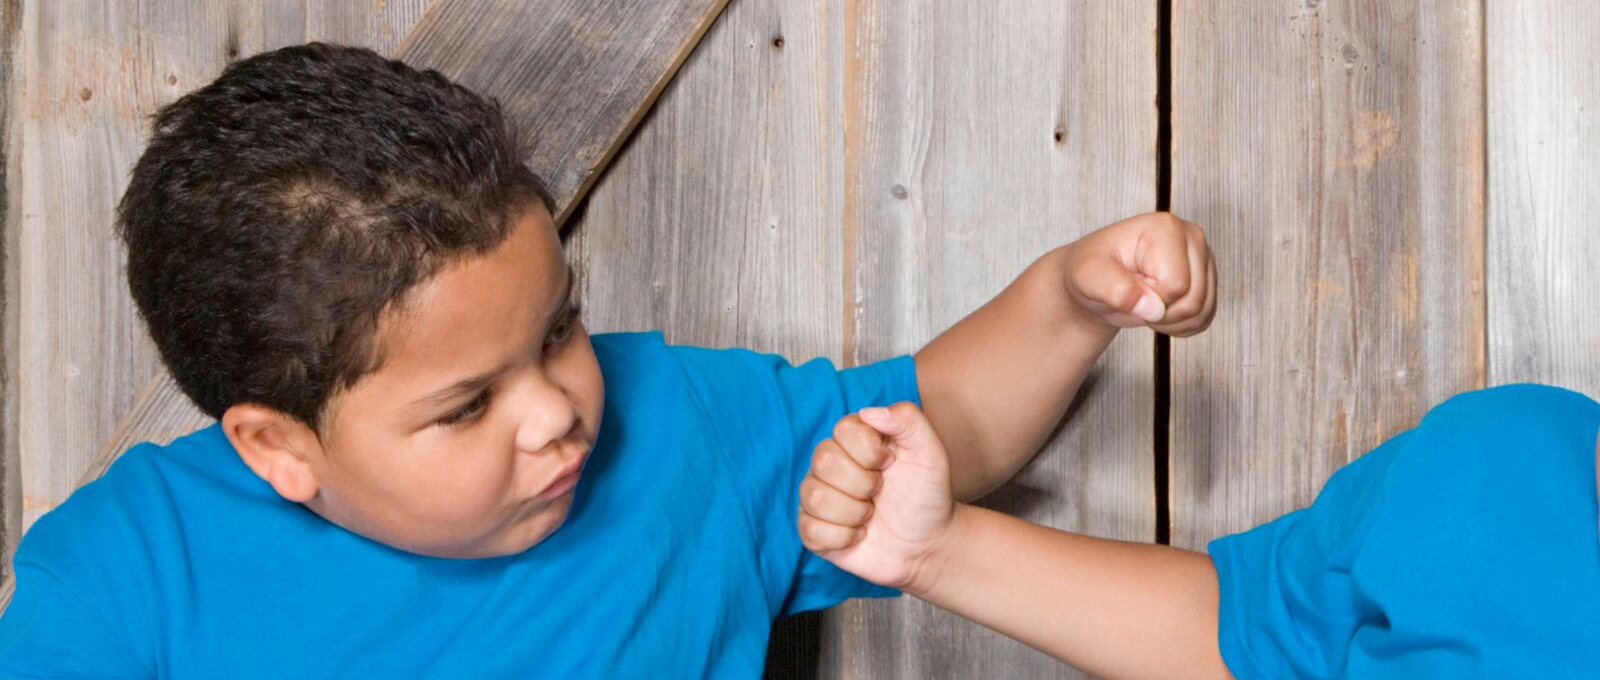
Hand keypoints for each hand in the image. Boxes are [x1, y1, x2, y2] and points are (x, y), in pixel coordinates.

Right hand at [797, 402, 954, 592]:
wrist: (927, 543)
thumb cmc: (926, 495)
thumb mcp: (930, 452)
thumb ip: (908, 419)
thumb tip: (869, 412)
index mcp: (854, 438)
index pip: (843, 429)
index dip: (870, 452)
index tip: (891, 463)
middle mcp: (830, 463)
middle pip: (824, 461)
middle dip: (863, 484)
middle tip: (880, 492)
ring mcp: (819, 496)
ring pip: (814, 497)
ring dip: (854, 513)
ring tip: (870, 515)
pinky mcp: (813, 529)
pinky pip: (811, 530)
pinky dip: (843, 538)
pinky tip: (859, 535)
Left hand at [1058, 212, 1215, 336]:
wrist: (1096, 280)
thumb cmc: (1091, 271)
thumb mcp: (1089, 278)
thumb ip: (1116, 290)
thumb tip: (1153, 308)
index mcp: (1165, 228)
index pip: (1175, 284)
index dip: (1149, 298)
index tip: (1126, 286)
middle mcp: (1191, 237)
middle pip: (1193, 300)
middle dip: (1159, 313)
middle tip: (1133, 298)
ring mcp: (1203, 258)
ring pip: (1202, 312)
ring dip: (1169, 322)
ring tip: (1143, 303)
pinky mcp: (1207, 279)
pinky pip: (1205, 318)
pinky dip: (1180, 326)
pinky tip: (1158, 311)